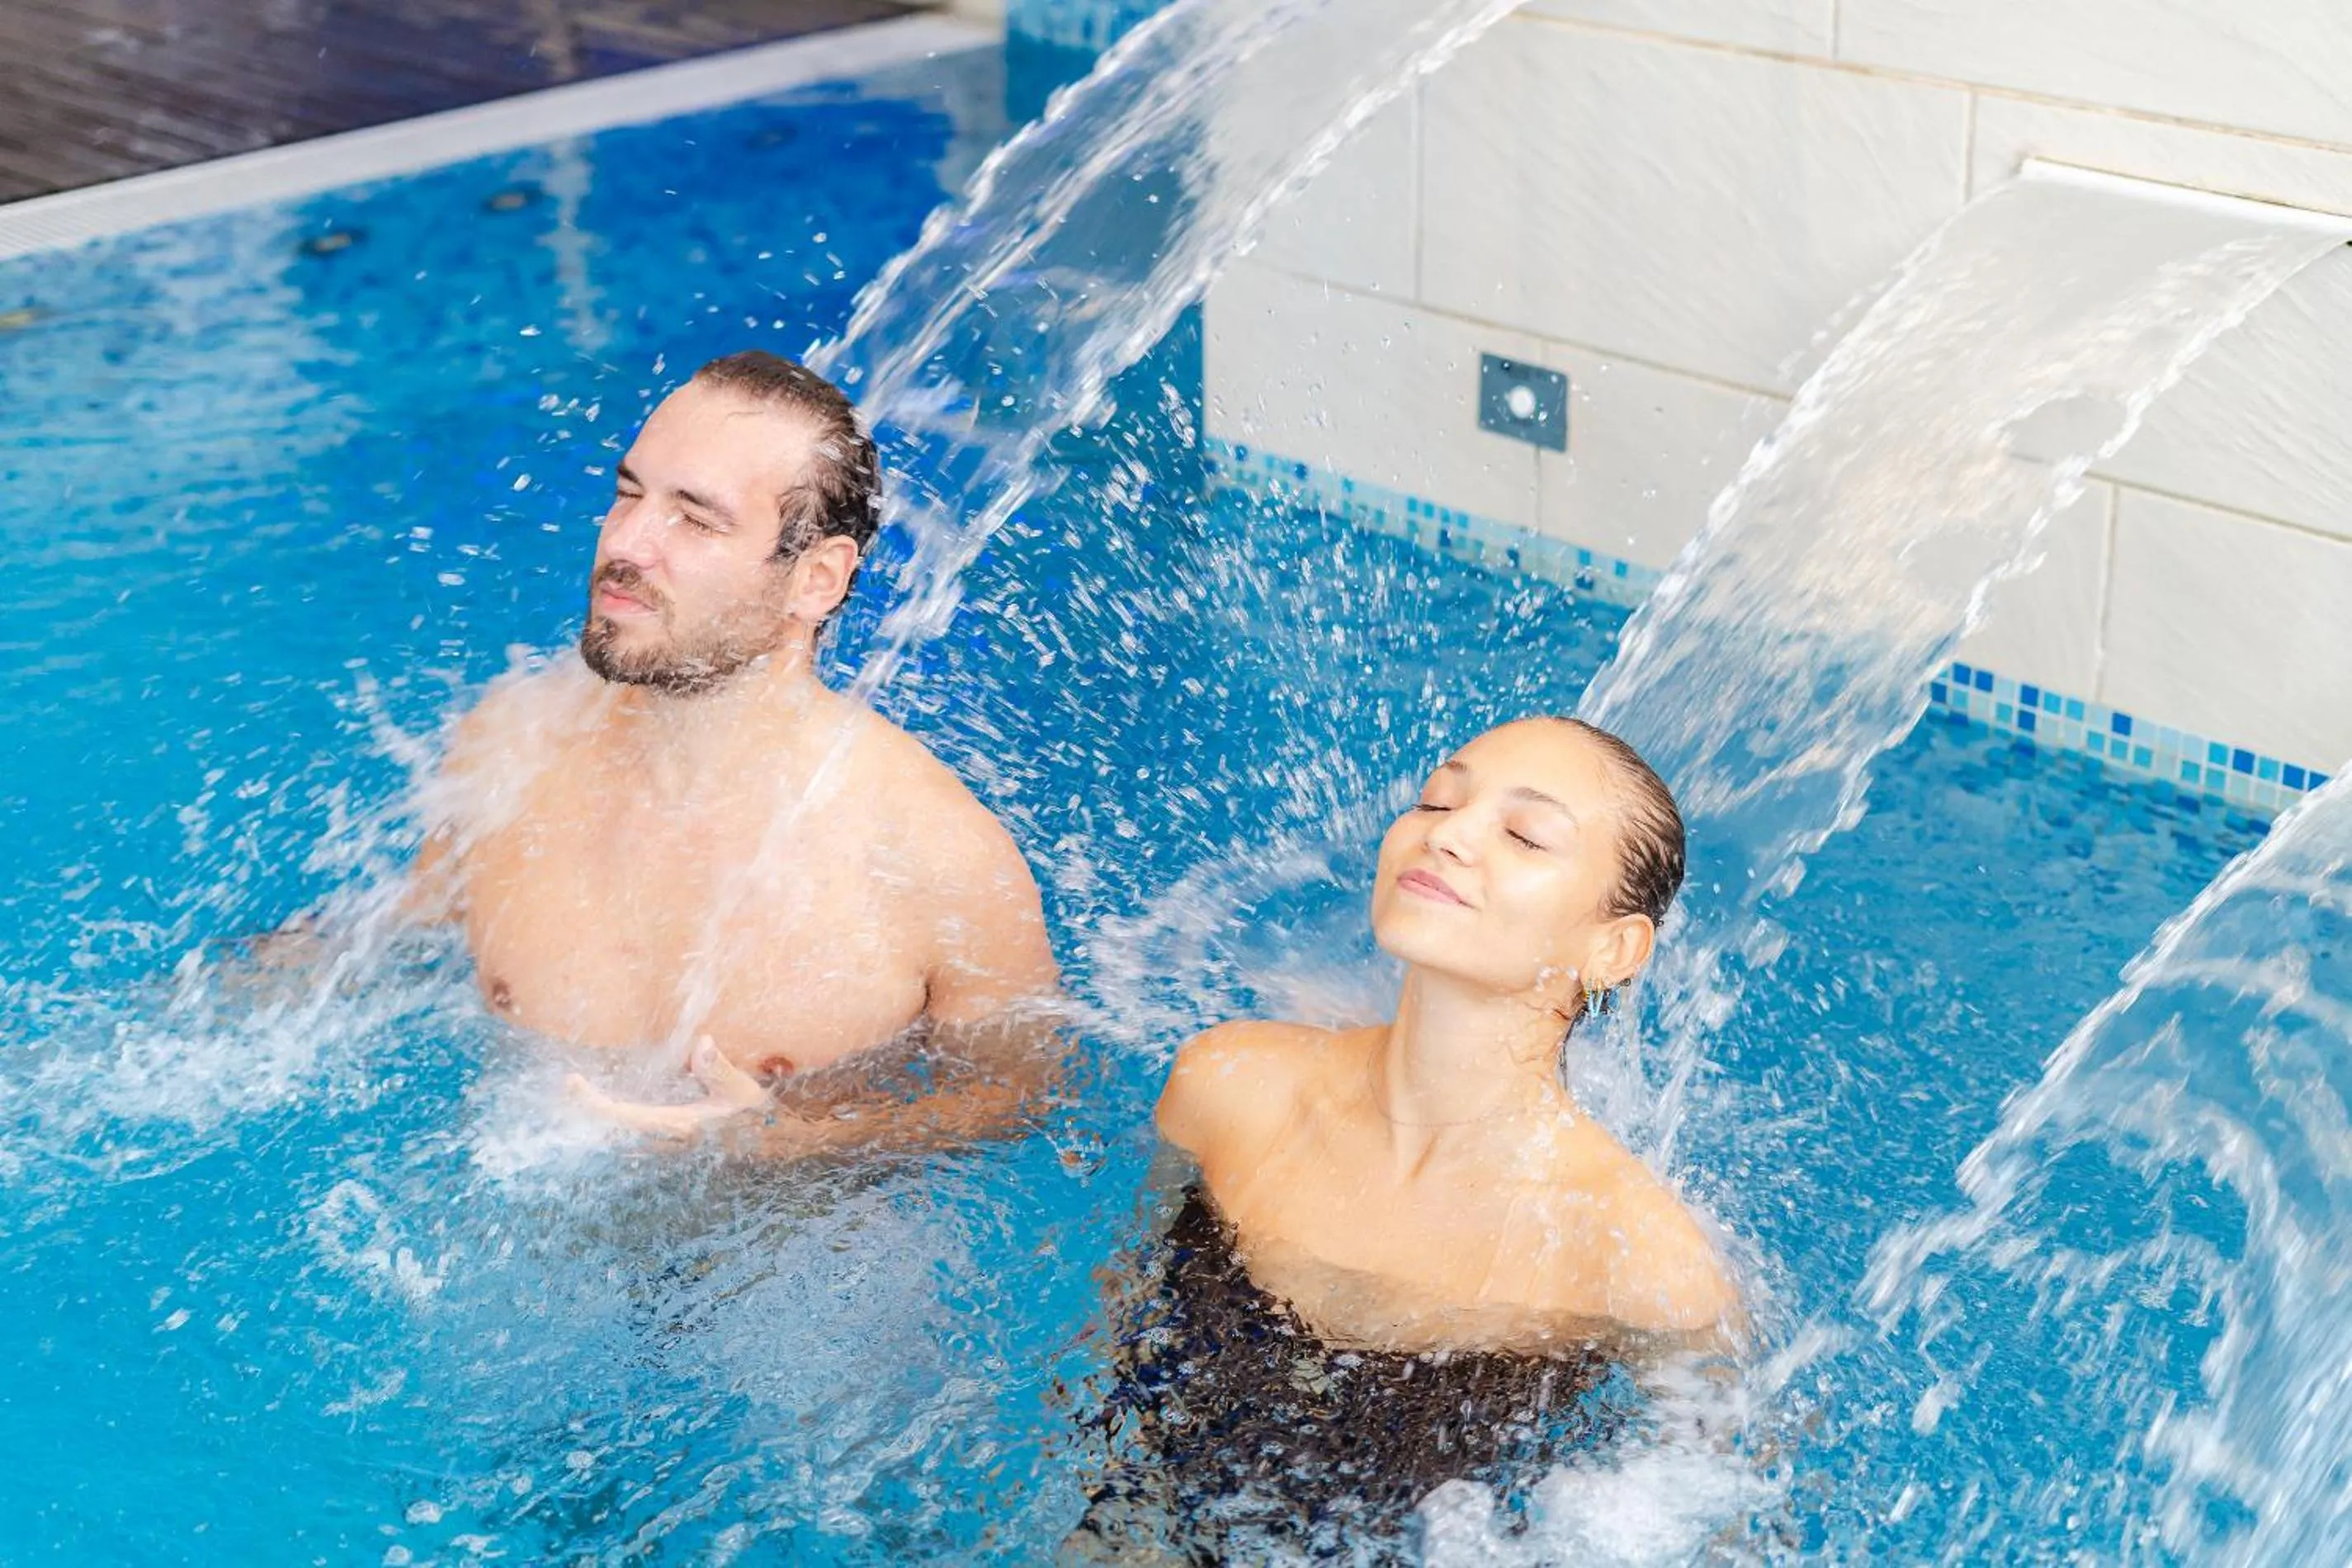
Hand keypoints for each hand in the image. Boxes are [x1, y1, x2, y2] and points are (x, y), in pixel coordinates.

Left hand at [564, 1035, 775, 1142]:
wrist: (773, 1148)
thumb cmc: (756, 1117)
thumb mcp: (741, 1090)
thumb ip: (718, 1069)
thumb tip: (702, 1043)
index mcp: (675, 1128)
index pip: (620, 1117)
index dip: (591, 1102)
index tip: (572, 1082)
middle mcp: (665, 1144)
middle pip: (612, 1130)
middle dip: (589, 1109)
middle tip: (570, 1085)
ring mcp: (666, 1150)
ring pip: (620, 1137)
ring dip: (601, 1118)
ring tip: (581, 1094)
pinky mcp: (670, 1149)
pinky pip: (633, 1137)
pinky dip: (616, 1123)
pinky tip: (611, 1110)